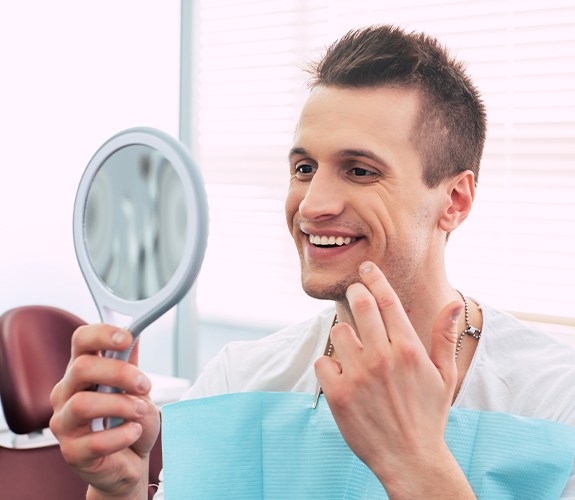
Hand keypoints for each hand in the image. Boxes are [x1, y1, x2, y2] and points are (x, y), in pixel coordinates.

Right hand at [50, 324, 159, 498]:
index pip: (81, 340)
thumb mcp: (137, 388)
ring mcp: (64, 423)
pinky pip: (95, 441)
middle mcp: (67, 393)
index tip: (127, 337)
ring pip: (83, 404)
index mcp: (83, 371)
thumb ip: (132, 364)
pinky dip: (122, 435)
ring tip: (139, 412)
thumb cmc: (130, 421)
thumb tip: (135, 333)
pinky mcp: (72, 452)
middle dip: (119, 372)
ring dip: (120, 405)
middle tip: (144, 384)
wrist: (130, 461)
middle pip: (82, 367)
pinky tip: (133, 432)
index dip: (103, 334)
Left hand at [315, 261, 473, 497]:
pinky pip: (323, 361)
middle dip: (355, 293)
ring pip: (338, 331)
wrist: (409, 459)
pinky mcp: (338, 393)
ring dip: (344, 337)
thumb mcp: (444, 376)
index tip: (366, 267)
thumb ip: (443, 336)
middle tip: (354, 295)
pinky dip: (331, 366)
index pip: (387, 300)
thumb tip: (453, 302)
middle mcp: (383, 357)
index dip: (374, 278)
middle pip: (359, 304)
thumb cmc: (428, 415)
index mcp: (409, 349)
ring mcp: (358, 374)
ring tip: (356, 354)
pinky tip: (344, 378)